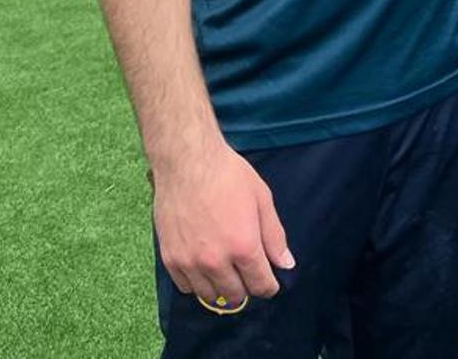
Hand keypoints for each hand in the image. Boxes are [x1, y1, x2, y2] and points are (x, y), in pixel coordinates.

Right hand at [153, 138, 294, 305]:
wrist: (188, 161)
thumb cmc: (228, 174)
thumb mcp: (261, 199)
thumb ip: (274, 236)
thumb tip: (287, 264)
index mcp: (243, 247)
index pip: (261, 286)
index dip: (269, 285)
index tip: (268, 281)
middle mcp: (216, 262)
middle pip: (236, 296)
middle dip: (246, 287)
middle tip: (246, 272)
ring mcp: (190, 263)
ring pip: (210, 296)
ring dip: (221, 288)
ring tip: (225, 271)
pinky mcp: (170, 259)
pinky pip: (186, 287)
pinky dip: (197, 283)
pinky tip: (203, 266)